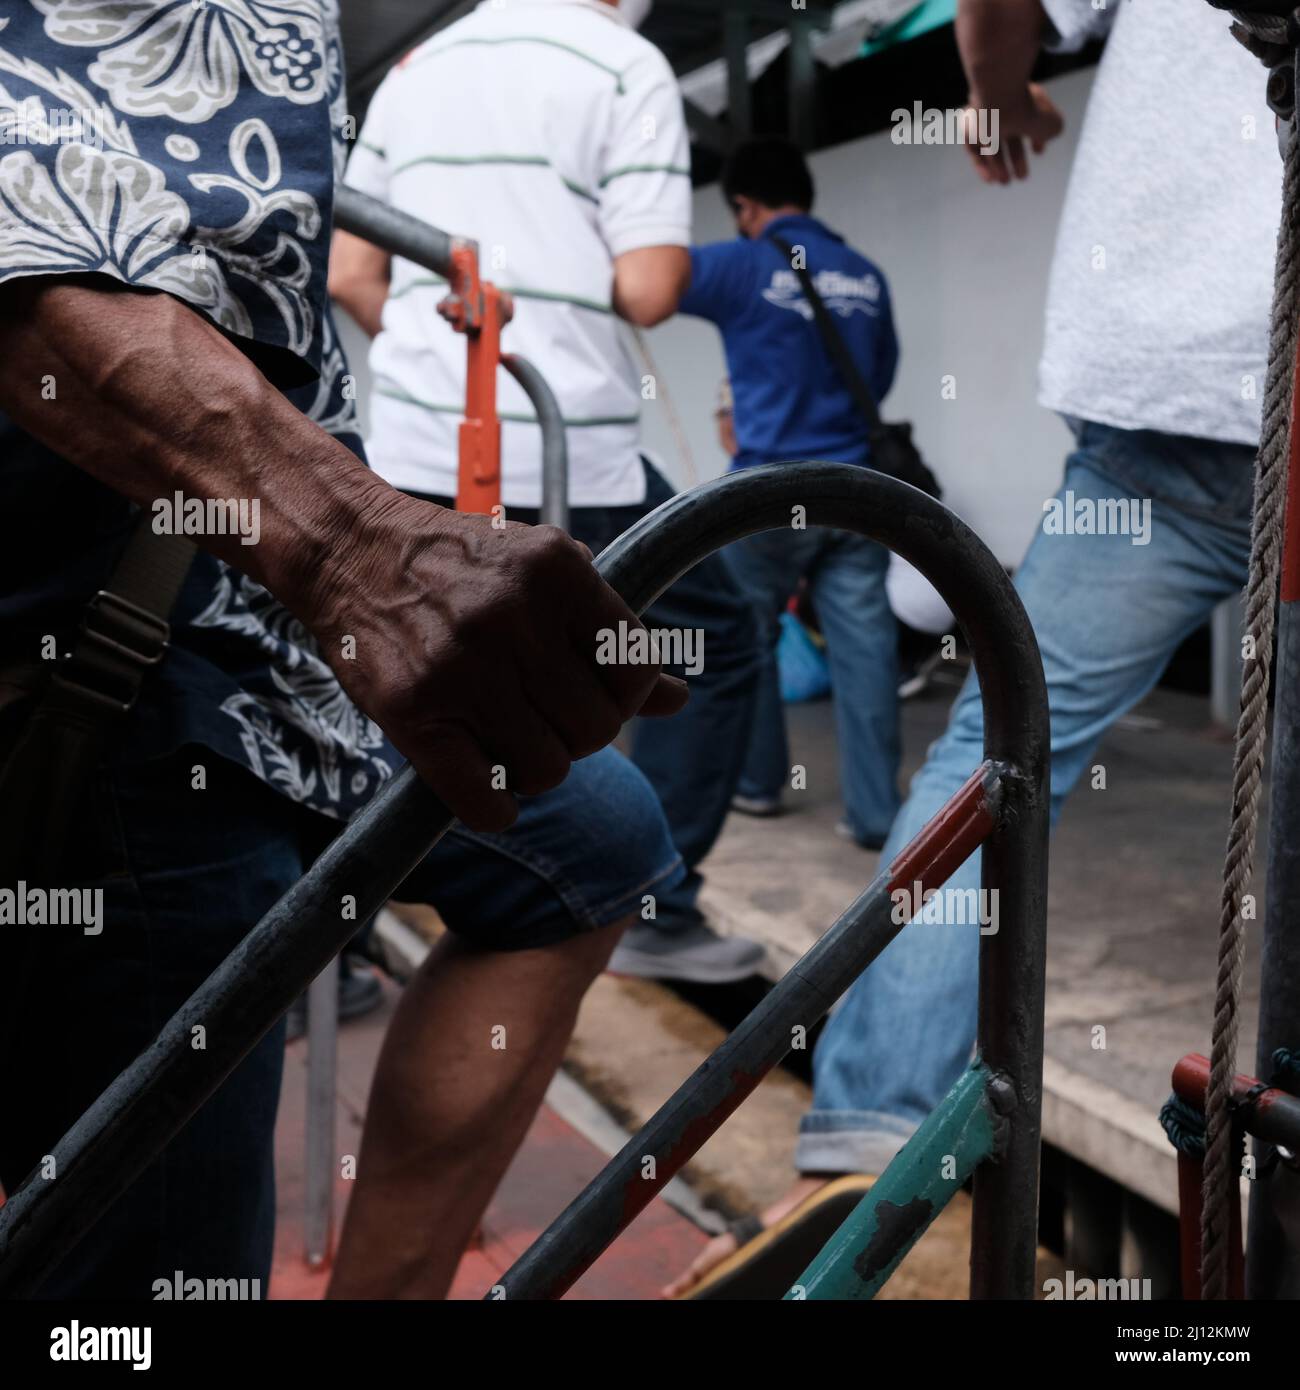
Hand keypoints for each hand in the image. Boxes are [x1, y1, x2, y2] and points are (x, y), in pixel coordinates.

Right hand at [303, 489, 688, 830]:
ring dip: (536, 772)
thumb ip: (608, 632)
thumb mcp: (544, 574)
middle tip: (545, 722)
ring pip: (547, 769)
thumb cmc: (460, 567)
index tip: (592, 695)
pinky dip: (495, 809)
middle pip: (597, 729)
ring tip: (510, 744)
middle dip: (579, 738)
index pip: (636, 668)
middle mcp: (513, 618)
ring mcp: (462, 668)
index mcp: (558, 572)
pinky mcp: (413, 711)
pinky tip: (487, 786)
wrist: (351, 551)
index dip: (623, 697)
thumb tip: (676, 699)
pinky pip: (484, 801)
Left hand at [961, 83, 1063, 184]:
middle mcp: (1003, 106)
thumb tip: (1045, 137)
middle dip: (1016, 158)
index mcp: (1024, 99)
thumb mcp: (1050, 123)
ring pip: (990, 143)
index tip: (1039, 152)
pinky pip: (973, 147)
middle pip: (1009, 136)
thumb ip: (1052, 130)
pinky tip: (990, 179)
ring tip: (1005, 182)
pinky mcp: (968, 125)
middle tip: (1022, 177)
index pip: (1029, 120)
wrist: (998, 94)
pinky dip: (981, 164)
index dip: (1036, 139)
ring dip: (998, 165)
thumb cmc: (1027, 108)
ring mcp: (984, 115)